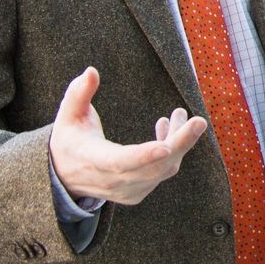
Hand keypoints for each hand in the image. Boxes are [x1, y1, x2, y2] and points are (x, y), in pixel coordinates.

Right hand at [48, 67, 204, 204]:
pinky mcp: (137, 193)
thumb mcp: (67, 115)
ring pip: (162, 169)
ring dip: (178, 142)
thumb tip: (91, 71)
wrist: (65, 176)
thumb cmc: (69, 139)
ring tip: (179, 114)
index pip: (121, 162)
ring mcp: (127, 190)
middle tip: (199, 121)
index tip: (165, 146)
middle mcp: (112, 181)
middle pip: (153, 167)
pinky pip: (161, 172)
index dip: (144, 155)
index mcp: (93, 161)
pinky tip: (168, 127)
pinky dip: (171, 152)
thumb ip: (79, 93)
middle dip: (179, 144)